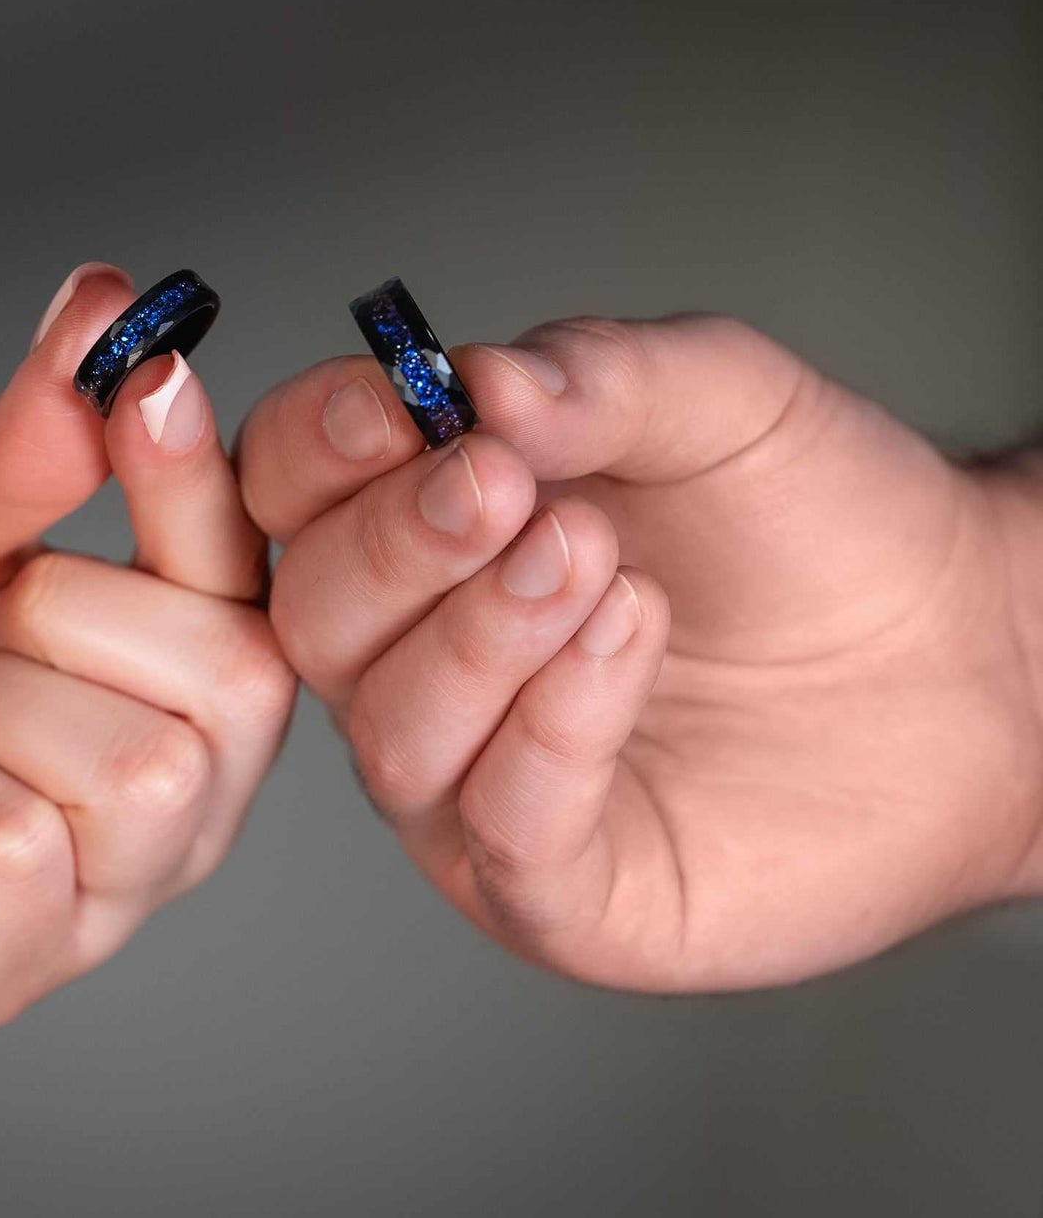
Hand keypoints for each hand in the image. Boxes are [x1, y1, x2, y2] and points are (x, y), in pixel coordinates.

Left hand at [0, 263, 293, 1026]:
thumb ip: (30, 430)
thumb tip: (111, 306)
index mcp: (174, 660)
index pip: (253, 568)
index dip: (201, 477)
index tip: (144, 382)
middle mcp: (176, 779)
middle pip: (238, 688)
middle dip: (72, 619)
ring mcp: (102, 885)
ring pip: (143, 777)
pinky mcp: (2, 968)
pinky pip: (25, 856)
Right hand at [238, 314, 1042, 989]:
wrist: (968, 656)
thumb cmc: (819, 522)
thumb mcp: (717, 397)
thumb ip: (593, 375)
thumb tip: (475, 381)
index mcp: (427, 530)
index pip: (293, 488)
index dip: (314, 448)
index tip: (390, 410)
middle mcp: (424, 656)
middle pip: (314, 612)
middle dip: (399, 546)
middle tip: (508, 491)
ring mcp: (477, 776)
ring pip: (390, 730)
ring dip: (483, 638)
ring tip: (603, 566)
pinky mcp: (558, 885)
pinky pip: (499, 828)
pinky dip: (553, 731)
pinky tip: (630, 643)